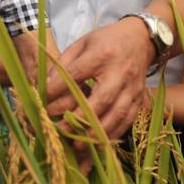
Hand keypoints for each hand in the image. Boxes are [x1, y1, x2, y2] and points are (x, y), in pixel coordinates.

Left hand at [46, 17, 154, 141]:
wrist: (139, 40)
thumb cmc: (106, 41)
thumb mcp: (83, 43)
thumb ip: (65, 63)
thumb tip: (47, 86)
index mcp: (102, 54)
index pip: (77, 73)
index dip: (58, 88)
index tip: (43, 100)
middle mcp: (120, 72)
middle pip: (101, 99)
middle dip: (79, 117)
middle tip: (60, 129)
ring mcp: (132, 87)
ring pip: (116, 114)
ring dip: (97, 132)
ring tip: (78, 144)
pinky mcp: (139, 99)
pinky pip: (127, 120)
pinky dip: (112, 134)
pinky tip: (98, 144)